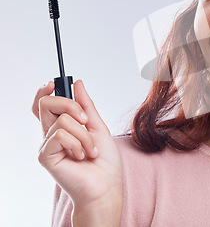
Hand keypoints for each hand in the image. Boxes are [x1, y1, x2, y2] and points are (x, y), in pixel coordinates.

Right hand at [33, 80, 122, 210]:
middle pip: (46, 103)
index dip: (45, 91)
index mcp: (63, 126)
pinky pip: (60, 134)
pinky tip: (81, 156)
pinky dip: (78, 143)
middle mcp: (51, 134)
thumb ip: (86, 106)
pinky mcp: (45, 155)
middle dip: (71, 105)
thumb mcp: (98, 126)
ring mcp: (47, 144)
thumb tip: (78, 83)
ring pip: (62, 120)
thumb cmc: (104, 161)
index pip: (45, 104)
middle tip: (85, 120)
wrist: (106, 185)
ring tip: (90, 150)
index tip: (54, 82)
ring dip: (84, 135)